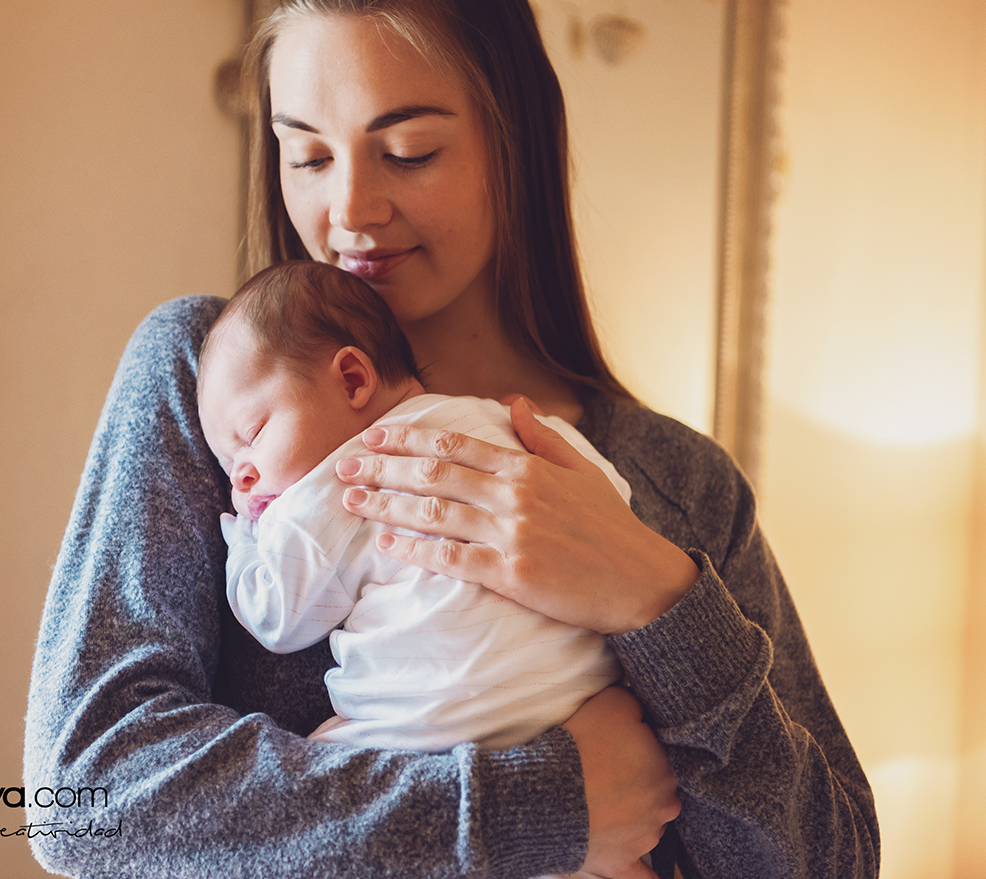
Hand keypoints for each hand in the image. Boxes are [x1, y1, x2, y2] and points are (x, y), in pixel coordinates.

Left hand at [334, 396, 698, 633]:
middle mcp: (515, 495)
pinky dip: (413, 549)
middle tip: (343, 466)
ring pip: (433, 513)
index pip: (454, 445)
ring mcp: (512, 535)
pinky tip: (384, 543)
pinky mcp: (512, 575)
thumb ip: (543, 437)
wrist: (642, 582)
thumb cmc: (612, 528)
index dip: (407, 439)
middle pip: (433, 475)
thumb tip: (513, 403)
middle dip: (382, 468)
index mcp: (528, 468)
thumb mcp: (583, 472)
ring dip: (386, 505)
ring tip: (351, 502)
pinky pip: (450, 559)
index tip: (373, 437)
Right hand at [564, 687, 679, 878]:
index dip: (637, 753)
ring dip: (634, 820)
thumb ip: (637, 705)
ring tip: (603, 808)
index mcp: (665, 772)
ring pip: (649, 829)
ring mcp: (643, 841)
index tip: (615, 749)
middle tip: (608, 776)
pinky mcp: (620, 864)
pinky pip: (644, 877)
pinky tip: (656, 875)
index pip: (658, 760)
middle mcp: (662, 809)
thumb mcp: (613, 702)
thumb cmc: (580, 745)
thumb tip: (641, 713)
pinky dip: (649, 874)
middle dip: (639, 787)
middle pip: (658, 795)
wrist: (547, 792)